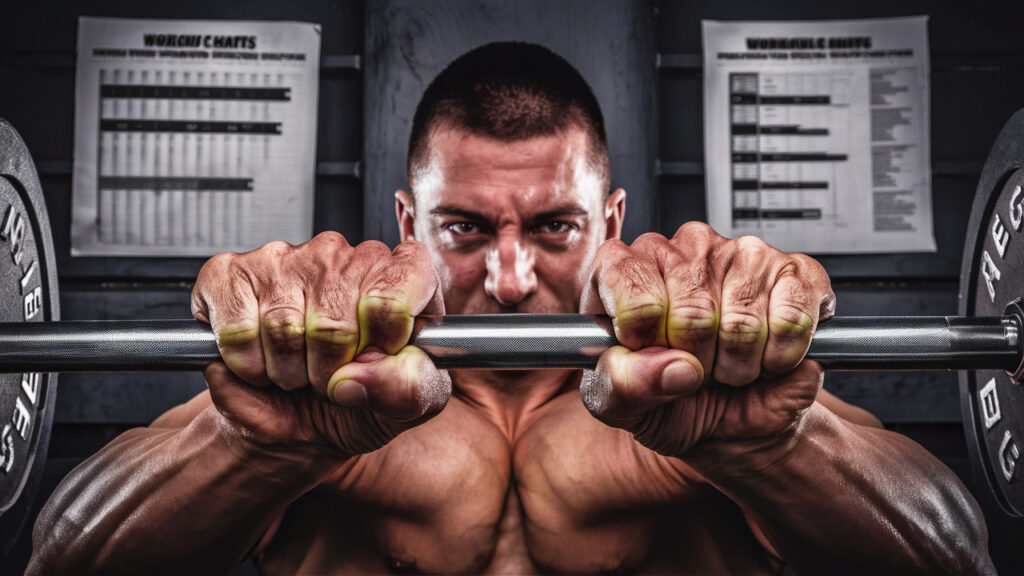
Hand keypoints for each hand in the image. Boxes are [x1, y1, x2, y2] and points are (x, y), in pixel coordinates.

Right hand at [191, 232, 450, 458]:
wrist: (296, 424)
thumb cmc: (360, 398)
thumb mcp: (407, 404)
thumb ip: (408, 388)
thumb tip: (360, 374)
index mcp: (401, 275)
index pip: (395, 298)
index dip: (382, 344)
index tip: (376, 359)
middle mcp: (344, 256)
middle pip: (336, 323)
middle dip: (329, 371)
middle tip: (330, 374)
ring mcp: (286, 258)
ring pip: (284, 327)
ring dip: (288, 371)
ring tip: (297, 369)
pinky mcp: (230, 274)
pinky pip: (237, 328)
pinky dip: (247, 363)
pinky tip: (261, 359)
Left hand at [579, 222, 834, 460]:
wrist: (727, 422)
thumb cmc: (665, 399)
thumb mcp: (621, 404)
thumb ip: (624, 385)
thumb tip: (675, 367)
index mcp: (623, 268)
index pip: (632, 293)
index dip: (645, 341)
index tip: (650, 356)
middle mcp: (682, 248)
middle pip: (692, 315)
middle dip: (697, 363)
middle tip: (694, 368)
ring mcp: (741, 254)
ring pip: (743, 323)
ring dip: (739, 366)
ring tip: (727, 365)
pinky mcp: (796, 273)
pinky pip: (792, 320)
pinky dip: (781, 357)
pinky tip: (766, 357)